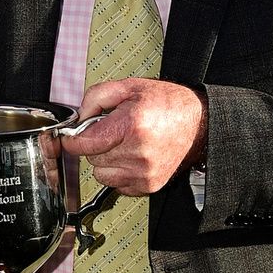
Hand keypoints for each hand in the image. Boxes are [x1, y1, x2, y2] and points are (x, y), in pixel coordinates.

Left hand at [62, 78, 206, 194]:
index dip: (74, 139)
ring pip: (102, 174)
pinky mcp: (149, 185)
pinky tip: (132, 157)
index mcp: (131, 126)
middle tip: (113, 131)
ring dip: (107, 161)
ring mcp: (144, 173)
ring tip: (124, 144)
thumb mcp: (129, 87)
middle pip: (92, 159)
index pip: (84, 144)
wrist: (199, 123)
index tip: (73, 136)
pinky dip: (120, 172)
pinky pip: (117, 184)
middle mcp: (138, 153)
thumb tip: (79, 117)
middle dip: (96, 144)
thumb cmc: (168, 104)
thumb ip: (96, 96)